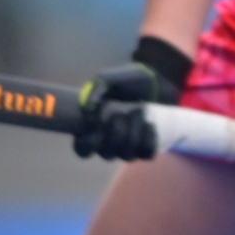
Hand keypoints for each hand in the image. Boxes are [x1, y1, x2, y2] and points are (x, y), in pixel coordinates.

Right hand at [73, 36, 190, 160]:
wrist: (151, 81)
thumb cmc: (124, 81)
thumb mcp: (107, 80)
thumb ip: (95, 91)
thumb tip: (89, 110)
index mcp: (92, 129)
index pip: (83, 150)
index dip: (87, 145)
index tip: (94, 127)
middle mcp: (109, 142)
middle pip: (107, 154)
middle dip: (115, 134)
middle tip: (120, 114)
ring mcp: (128, 145)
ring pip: (127, 155)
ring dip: (132, 136)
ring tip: (137, 113)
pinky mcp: (146, 144)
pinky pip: (147, 153)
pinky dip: (148, 140)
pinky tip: (149, 124)